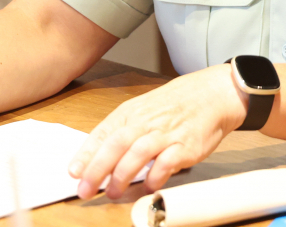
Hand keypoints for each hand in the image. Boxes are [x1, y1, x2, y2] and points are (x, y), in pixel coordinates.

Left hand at [67, 64, 247, 199]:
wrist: (212, 94)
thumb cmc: (175, 105)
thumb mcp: (143, 110)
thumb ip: (122, 132)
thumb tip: (96, 157)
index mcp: (131, 113)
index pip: (103, 133)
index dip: (86, 154)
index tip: (73, 172)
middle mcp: (146, 122)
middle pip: (116, 144)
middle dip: (98, 169)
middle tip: (86, 189)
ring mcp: (166, 133)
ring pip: (138, 153)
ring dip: (123, 175)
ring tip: (113, 192)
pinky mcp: (186, 145)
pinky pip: (167, 163)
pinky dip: (155, 176)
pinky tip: (148, 187)